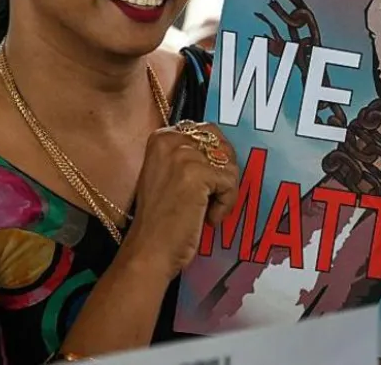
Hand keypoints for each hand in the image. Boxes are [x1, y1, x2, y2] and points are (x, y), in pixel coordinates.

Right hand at [124, 122, 239, 276]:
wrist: (149, 248)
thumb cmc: (160, 218)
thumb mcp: (167, 174)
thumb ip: (187, 157)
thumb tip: (222, 152)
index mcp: (160, 137)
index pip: (206, 131)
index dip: (216, 158)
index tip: (210, 183)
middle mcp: (170, 139)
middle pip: (221, 145)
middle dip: (224, 173)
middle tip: (213, 197)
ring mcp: (183, 155)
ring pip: (229, 165)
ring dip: (225, 192)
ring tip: (207, 211)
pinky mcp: (198, 173)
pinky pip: (230, 183)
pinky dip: (226, 204)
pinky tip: (208, 218)